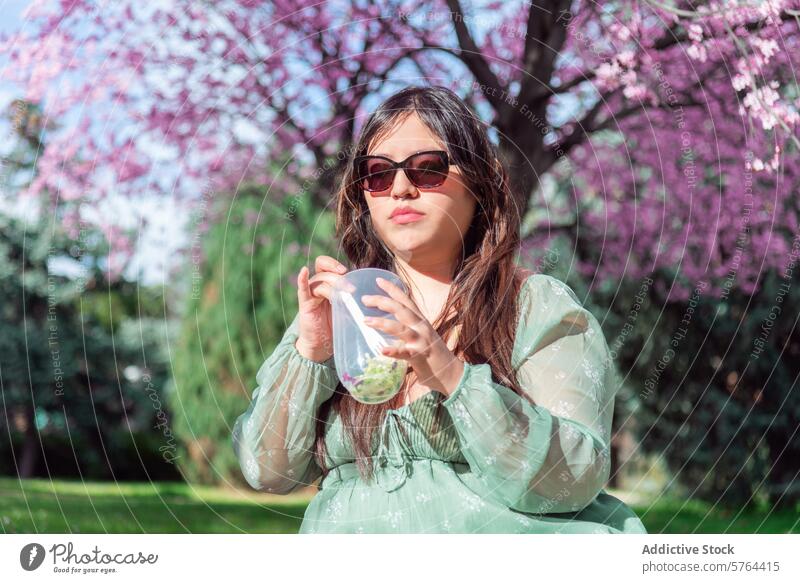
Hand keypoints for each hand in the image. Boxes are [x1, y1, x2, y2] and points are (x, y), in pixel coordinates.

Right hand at [295, 255, 350, 361]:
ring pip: (319, 280)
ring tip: (343, 295)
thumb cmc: (336, 325)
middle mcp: (318, 285)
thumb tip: (371, 290)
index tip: (348, 271)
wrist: (322, 344)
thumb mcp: (347, 309)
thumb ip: (353, 298)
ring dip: (332, 284)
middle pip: (324, 270)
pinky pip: (303, 289)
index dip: (336, 264)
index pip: (329, 266)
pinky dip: (302, 279)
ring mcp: (311, 294)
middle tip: (350, 288)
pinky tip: (304, 270)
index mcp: (328, 284)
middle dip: (338, 276)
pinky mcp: (305, 303)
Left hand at [361, 277, 464, 396]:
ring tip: (366, 320)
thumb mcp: (421, 335)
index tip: (378, 279)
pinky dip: (393, 351)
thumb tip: (387, 325)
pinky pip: (405, 353)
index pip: (406, 300)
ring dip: (382, 322)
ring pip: (400, 328)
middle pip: (401, 309)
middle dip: (382, 301)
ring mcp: (421, 341)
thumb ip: (407, 328)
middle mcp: (421, 327)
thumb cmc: (433, 355)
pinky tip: (382, 350)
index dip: (392, 288)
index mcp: (421, 321)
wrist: (451, 373)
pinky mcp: (420, 356)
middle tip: (365, 298)